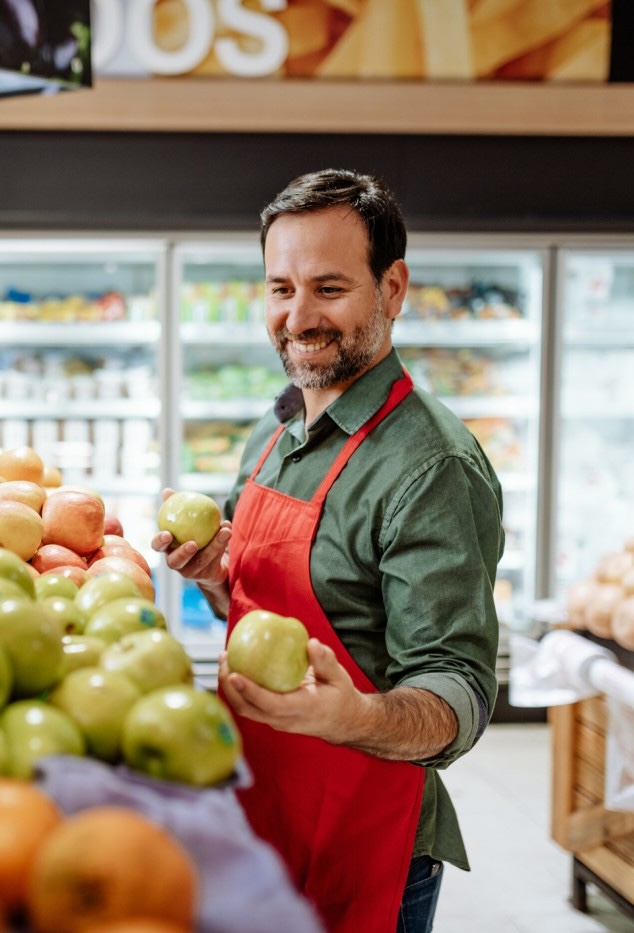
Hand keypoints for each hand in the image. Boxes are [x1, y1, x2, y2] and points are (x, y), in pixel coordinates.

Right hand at [151, 488, 231, 588]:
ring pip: (201, 560)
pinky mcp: (206, 574)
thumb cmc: (192, 533)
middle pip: (174, 561)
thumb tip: (166, 491)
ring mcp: (191, 571)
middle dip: (182, 553)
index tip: (167, 533)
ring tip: (223, 531)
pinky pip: (215, 559)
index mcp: (168, 548)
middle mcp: (176, 561)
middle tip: (193, 544)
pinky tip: (228, 529)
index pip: (157, 546)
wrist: (208, 556)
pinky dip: (222, 543)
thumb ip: (176, 506)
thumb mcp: (185, 520)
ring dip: (214, 545)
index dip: (159, 541)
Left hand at [218, 638, 369, 744]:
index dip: (251, 691)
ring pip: (246, 710)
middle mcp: (286, 720)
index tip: (234, 675)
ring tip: (225, 660)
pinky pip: (250, 706)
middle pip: (249, 710)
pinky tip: (235, 667)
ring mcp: (277, 722)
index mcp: (304, 709)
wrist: (342, 721)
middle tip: (225, 660)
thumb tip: (311, 643)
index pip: (271, 705)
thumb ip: (325, 661)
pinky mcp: (271, 718)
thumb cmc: (340, 696)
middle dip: (231, 687)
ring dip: (230, 688)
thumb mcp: (339, 677)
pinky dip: (238, 690)